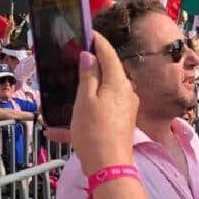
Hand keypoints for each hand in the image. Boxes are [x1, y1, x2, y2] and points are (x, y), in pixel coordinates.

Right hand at [45, 32, 139, 175]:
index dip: (99, 42)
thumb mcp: (85, 100)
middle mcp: (128, 91)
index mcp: (119, 83)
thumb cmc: (94, 130)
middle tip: (80, 55)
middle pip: (111, 71)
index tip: (89, 33)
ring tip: (76, 83)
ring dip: (92, 87)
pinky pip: (106, 107)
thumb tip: (90, 56)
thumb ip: (88, 76)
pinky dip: (91, 108)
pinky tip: (70, 122)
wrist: (110, 165)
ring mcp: (128, 107)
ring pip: (108, 90)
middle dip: (97, 63)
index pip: (110, 55)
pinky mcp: (124, 120)